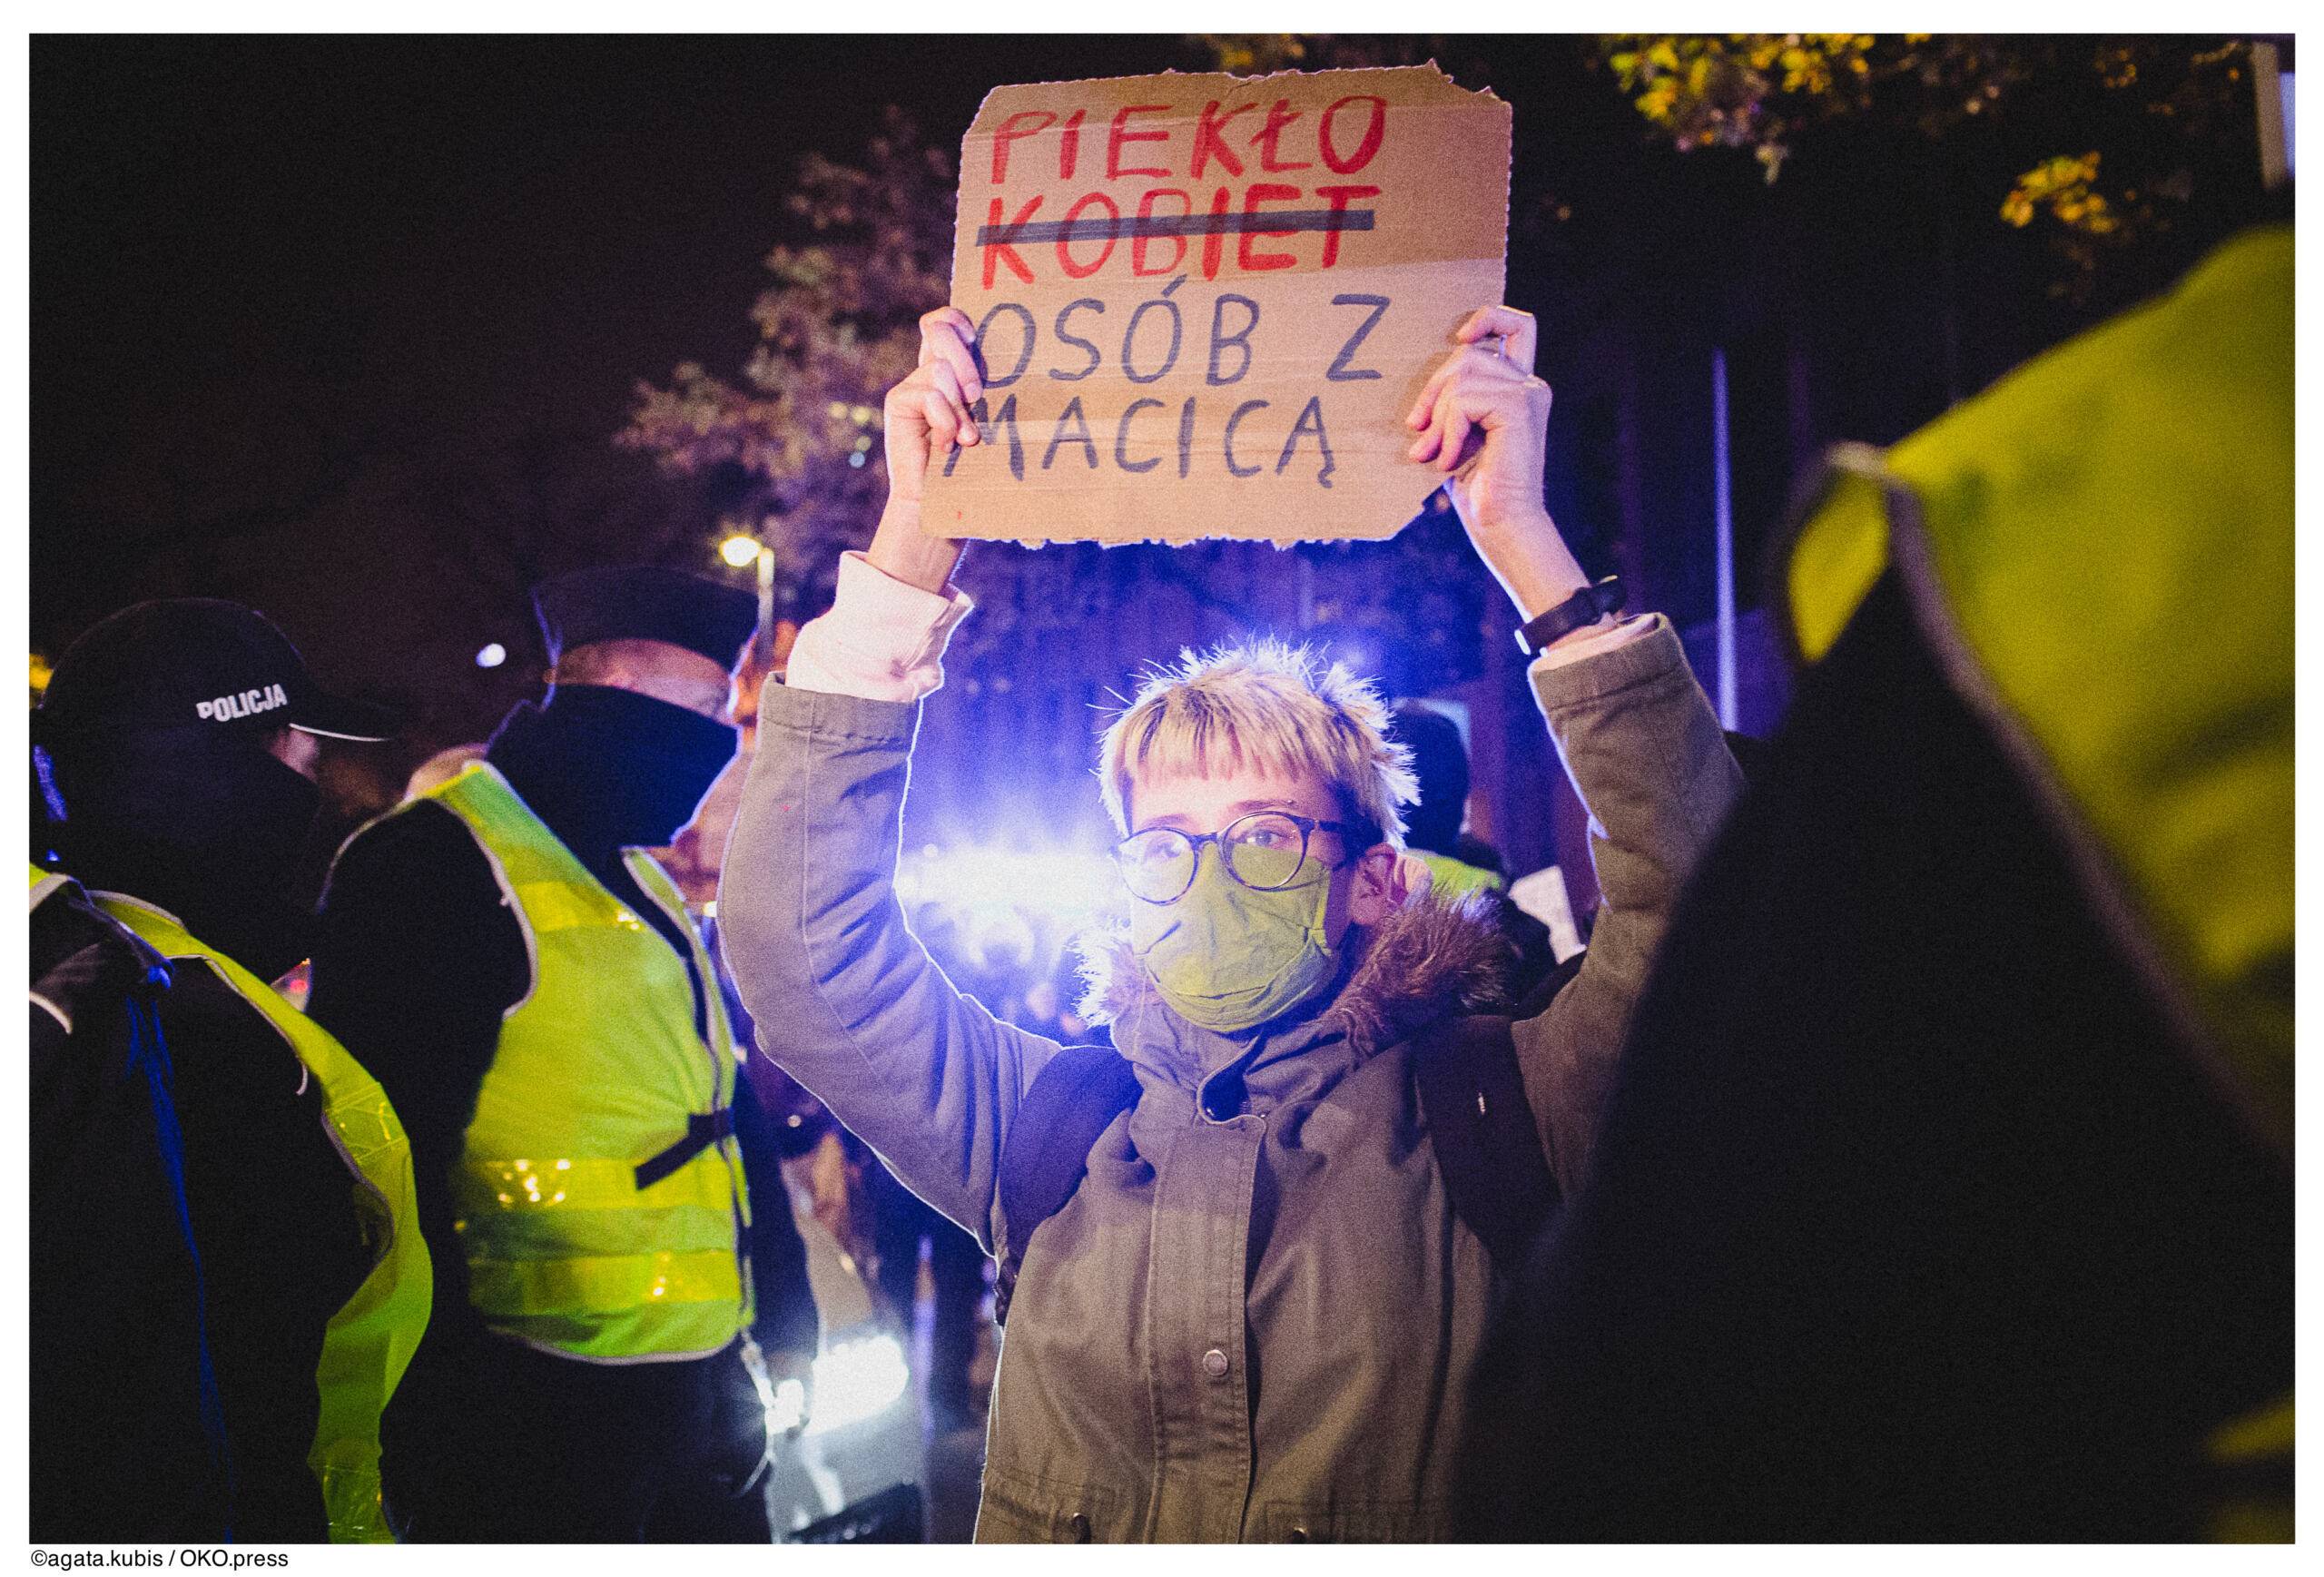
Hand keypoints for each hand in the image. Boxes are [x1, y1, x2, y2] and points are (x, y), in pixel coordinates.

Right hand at [882, 306, 983, 499]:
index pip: (944, 321)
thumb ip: (986, 391)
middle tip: (977, 397)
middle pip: (939, 330)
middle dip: (965, 361)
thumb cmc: (974, 462)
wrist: (940, 498)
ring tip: (965, 438)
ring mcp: (911, 385)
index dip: (956, 318)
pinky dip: (945, 423)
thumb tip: (1014, 363)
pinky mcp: (898, 401)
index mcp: (952, 368)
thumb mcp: (987, 418)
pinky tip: (946, 447)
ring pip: (940, 369)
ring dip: (958, 407)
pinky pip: (930, 396)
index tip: (976, 339)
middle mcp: (928, 370)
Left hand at [1407, 306, 1592, 620]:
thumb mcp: (1455, 433)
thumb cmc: (1476, 485)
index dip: (1488, 317)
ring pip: (1463, 375)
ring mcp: (1528, 394)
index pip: (1516, 326)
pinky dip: (1447, 431)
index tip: (1459, 339)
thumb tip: (1423, 387)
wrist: (1501, 523)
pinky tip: (1448, 461)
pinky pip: (1464, 400)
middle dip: (1434, 389)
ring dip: (1438, 417)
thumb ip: (1450, 402)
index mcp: (1518, 387)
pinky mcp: (1520, 408)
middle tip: (1417, 429)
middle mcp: (1529, 385)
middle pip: (1469, 353)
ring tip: (1433, 452)